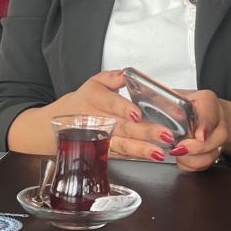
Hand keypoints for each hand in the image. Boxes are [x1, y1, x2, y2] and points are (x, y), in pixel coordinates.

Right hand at [59, 70, 175, 161]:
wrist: (65, 119)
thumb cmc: (86, 99)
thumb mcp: (96, 82)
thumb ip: (113, 77)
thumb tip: (126, 74)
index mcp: (94, 98)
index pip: (111, 103)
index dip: (124, 109)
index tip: (138, 114)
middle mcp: (97, 120)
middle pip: (122, 126)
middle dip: (144, 131)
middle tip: (164, 134)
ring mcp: (100, 138)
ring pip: (121, 145)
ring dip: (141, 149)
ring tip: (159, 151)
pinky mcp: (102, 151)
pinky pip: (120, 154)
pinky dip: (136, 156)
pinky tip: (150, 156)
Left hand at [169, 90, 229, 171]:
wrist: (213, 113)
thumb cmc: (194, 104)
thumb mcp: (182, 95)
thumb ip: (169, 98)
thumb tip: (149, 96)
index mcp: (208, 103)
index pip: (209, 115)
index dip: (205, 127)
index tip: (200, 136)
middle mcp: (219, 122)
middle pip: (216, 139)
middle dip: (196, 148)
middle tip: (178, 148)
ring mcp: (219, 139)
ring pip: (212, 154)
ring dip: (193, 159)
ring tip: (177, 154)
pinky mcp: (215, 152)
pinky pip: (207, 164)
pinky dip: (193, 165)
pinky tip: (182, 160)